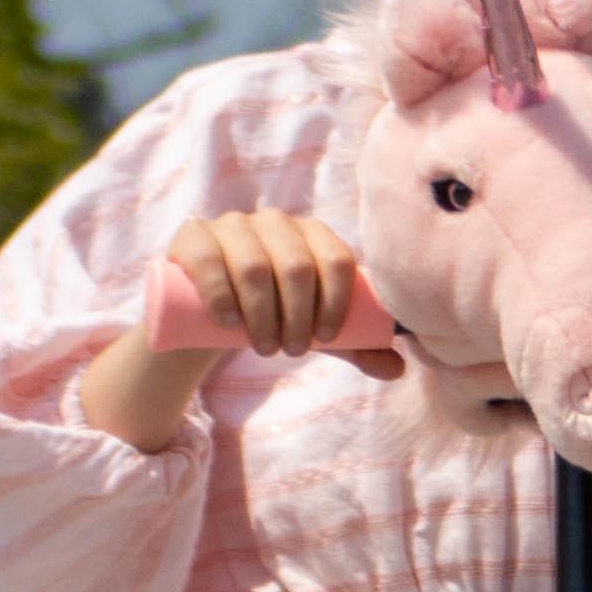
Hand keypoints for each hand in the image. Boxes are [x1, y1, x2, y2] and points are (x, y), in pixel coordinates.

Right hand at [164, 211, 400, 377]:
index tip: (325, 339)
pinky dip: (220, 292)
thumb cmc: (277, 314)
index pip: (337, 260)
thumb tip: (397, 369)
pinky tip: (228, 321)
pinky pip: (208, 257)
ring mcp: (233, 225)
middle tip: (290, 352)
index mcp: (314, 235)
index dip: (336, 302)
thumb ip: (356, 346)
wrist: (213, 311)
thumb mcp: (315, 329)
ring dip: (262, 314)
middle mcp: (276, 222)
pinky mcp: (194, 235)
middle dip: (297, 317)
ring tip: (263, 347)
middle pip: (297, 267)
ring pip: (254, 266)